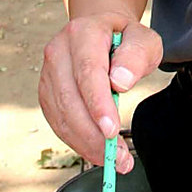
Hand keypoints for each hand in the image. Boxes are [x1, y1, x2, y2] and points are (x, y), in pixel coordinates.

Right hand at [38, 16, 162, 171]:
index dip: (98, 104)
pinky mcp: (47, 92)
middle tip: (119, 156)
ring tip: (113, 159)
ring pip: (62, 116)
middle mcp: (59, 51)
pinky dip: (77, 141)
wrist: (101, 32)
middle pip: (71, 99)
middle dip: (94, 134)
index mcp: (83, 33)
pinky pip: (58, 122)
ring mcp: (48, 72)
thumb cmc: (124, 38)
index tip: (112, 131)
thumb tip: (120, 82)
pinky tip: (96, 150)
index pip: (89, 72)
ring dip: (86, 143)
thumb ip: (137, 56)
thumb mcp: (144, 40)